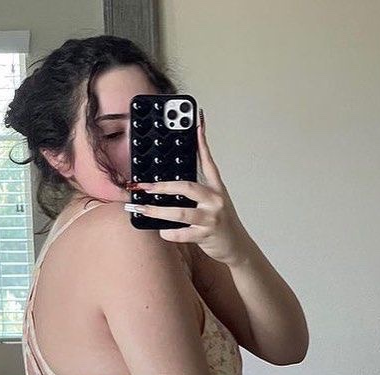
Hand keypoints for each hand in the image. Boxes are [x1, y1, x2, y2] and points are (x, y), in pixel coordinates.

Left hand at [127, 109, 247, 265]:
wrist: (237, 246)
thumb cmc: (221, 222)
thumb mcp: (214, 200)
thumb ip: (199, 188)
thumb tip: (176, 179)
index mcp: (217, 188)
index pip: (208, 162)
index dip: (202, 143)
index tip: (196, 124)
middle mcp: (215, 200)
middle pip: (187, 186)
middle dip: (163, 186)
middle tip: (145, 186)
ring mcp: (211, 217)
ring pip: (181, 212)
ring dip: (159, 211)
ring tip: (143, 209)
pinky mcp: (206, 234)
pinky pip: (184, 233)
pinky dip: (170, 233)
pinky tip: (162, 231)